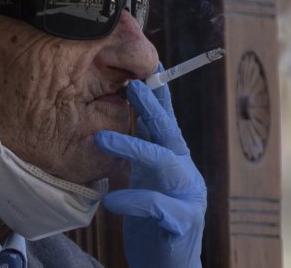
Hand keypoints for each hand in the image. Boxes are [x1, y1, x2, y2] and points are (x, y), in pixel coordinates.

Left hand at [94, 78, 206, 267]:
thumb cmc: (155, 224)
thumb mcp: (147, 182)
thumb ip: (144, 154)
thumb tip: (127, 118)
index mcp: (177, 161)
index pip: (168, 121)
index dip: (160, 94)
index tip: (151, 66)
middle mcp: (186, 173)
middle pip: (169, 134)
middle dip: (152, 107)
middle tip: (133, 86)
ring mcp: (188, 197)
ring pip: (163, 163)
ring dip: (132, 146)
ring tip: (102, 138)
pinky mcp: (182, 223)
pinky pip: (157, 206)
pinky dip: (133, 200)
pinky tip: (112, 200)